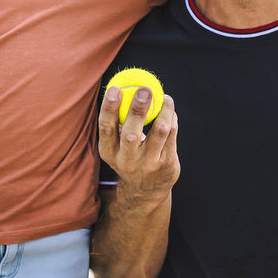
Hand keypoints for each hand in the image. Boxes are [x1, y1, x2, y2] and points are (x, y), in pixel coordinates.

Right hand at [98, 84, 179, 203]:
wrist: (146, 191)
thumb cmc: (129, 157)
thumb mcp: (116, 147)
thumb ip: (117, 123)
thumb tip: (122, 86)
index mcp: (109, 153)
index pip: (106, 129)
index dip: (109, 108)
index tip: (115, 88)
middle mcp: (126, 161)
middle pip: (131, 134)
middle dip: (137, 110)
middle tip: (144, 89)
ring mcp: (148, 164)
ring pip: (159, 132)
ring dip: (164, 110)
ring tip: (165, 97)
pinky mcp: (167, 164)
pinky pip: (172, 134)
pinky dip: (171, 117)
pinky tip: (169, 110)